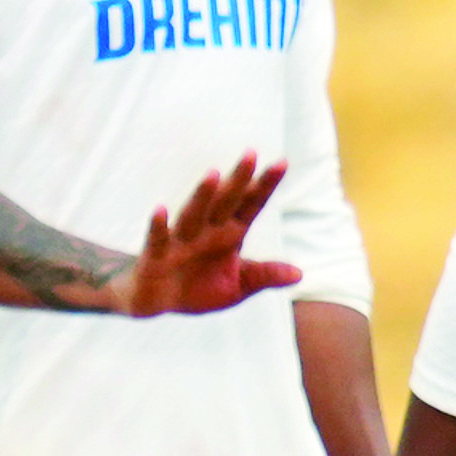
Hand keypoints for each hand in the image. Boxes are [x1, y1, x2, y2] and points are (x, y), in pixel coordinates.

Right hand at [121, 155, 302, 318]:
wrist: (159, 301)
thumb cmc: (200, 287)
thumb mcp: (239, 285)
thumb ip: (265, 276)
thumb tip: (300, 274)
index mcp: (230, 234)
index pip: (251, 205)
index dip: (265, 186)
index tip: (283, 162)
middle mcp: (207, 231)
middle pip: (225, 202)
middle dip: (238, 180)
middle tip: (251, 154)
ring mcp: (181, 240)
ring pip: (194, 214)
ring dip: (203, 195)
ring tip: (214, 174)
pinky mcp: (156, 255)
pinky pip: (158, 238)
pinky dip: (159, 225)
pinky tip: (161, 209)